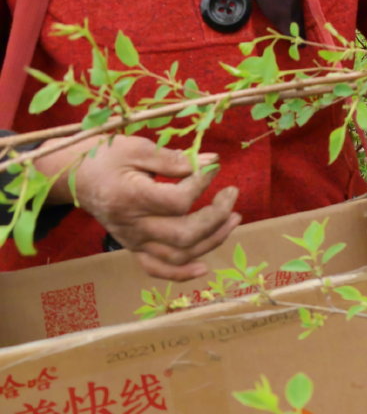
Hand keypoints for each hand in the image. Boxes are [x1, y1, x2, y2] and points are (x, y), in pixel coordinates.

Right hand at [35, 136, 239, 280]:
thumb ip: (174, 159)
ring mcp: (133, 241)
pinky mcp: (134, 247)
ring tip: (234, 217)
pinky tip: (203, 268)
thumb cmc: (105, 158)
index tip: (213, 167)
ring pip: (178, 254)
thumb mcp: (136, 149)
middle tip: (232, 192)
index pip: (179, 201)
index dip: (203, 184)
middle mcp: (133, 226)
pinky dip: (180, 273)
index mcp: (131, 198)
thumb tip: (211, 162)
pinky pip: (156, 269)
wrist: (75, 178)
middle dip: (217, 215)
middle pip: (184, 234)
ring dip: (213, 240)